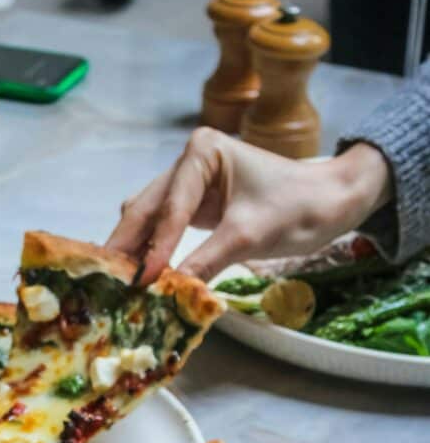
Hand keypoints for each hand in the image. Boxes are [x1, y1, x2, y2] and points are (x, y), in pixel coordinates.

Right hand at [108, 129, 391, 282]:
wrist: (332, 201)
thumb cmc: (300, 206)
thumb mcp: (250, 236)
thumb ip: (206, 261)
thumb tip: (171, 291)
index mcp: (201, 152)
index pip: (171, 208)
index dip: (155, 248)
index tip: (141, 281)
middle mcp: (188, 162)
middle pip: (146, 209)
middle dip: (129, 247)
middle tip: (109, 283)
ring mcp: (188, 183)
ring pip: (148, 219)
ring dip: (135, 251)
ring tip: (118, 284)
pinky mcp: (193, 205)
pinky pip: (163, 229)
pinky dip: (153, 252)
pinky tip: (142, 276)